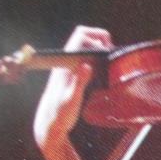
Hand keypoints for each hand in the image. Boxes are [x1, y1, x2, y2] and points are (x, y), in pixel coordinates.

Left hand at [34, 26, 113, 152]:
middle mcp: (66, 62)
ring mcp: (69, 67)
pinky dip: (97, 59)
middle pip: (83, 35)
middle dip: (100, 39)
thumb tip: (87, 65)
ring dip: (99, 49)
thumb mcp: (72, 100)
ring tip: (108, 62)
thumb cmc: (60, 115)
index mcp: (65, 64)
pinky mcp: (73, 73)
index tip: (106, 52)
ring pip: (85, 45)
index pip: (80, 36)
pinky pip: (86, 57)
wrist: (50, 124)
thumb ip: (79, 82)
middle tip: (110, 54)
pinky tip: (102, 72)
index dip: (96, 38)